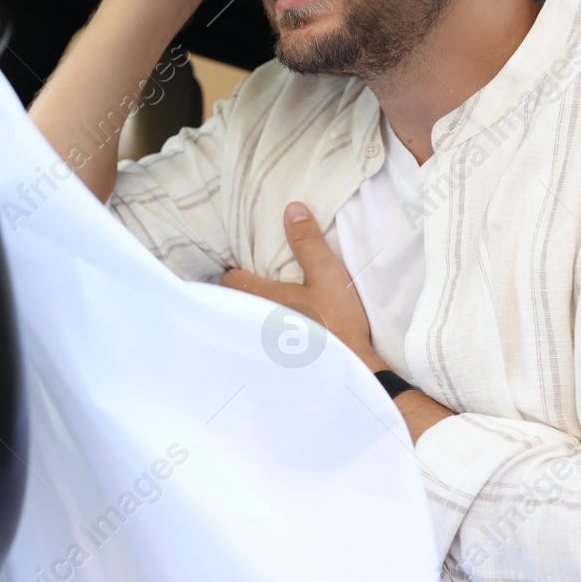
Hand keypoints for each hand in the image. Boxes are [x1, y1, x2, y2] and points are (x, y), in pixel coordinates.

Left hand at [220, 201, 385, 371]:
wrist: (351, 372)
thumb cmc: (337, 322)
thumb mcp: (327, 274)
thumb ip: (307, 242)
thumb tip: (292, 209)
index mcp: (259, 298)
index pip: (229, 279)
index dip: (237, 271)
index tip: (249, 265)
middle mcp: (251, 324)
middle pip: (233, 303)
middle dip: (241, 294)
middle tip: (259, 285)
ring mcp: (260, 346)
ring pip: (243, 325)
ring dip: (250, 316)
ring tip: (269, 308)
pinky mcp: (272, 365)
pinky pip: (256, 345)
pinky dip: (260, 338)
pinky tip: (280, 336)